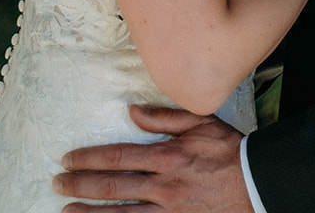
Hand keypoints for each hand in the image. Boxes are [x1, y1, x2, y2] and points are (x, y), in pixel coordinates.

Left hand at [54, 106, 251, 211]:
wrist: (258, 184)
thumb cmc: (230, 151)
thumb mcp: (202, 122)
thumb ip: (165, 117)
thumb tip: (133, 112)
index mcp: (168, 156)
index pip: (118, 157)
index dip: (89, 159)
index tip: (68, 159)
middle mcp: (164, 186)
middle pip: (113, 187)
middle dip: (80, 185)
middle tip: (57, 183)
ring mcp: (170, 212)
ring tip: (66, 210)